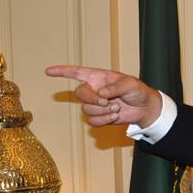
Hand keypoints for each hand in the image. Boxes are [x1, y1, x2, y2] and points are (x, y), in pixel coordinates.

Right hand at [45, 65, 161, 127]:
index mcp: (97, 77)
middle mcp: (93, 90)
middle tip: (107, 101)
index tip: (48, 71)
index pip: (76, 73)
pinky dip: (104, 121)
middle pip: (79, 94)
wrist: (144, 108)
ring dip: (103, 111)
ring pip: (86, 110)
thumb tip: (101, 93)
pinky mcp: (99, 117)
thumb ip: (115, 87)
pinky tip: (114, 117)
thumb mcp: (130, 84)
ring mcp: (95, 104)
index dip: (62, 71)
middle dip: (93, 99)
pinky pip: (92, 121)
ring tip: (116, 108)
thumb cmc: (137, 91)